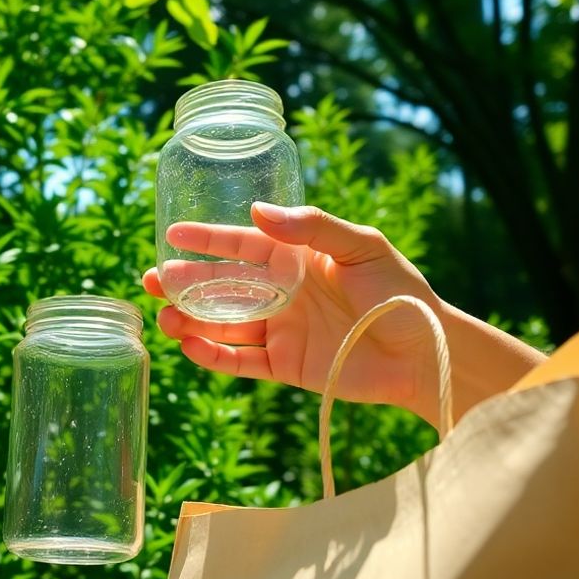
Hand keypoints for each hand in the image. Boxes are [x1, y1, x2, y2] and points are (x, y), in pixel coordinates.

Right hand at [144, 202, 445, 422]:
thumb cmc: (400, 291)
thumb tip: (258, 211)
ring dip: (190, 320)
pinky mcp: (284, 367)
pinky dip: (212, 356)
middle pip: (221, 286)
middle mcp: (281, 292)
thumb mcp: (363, 246)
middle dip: (185, 282)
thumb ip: (313, 227)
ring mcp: (280, 330)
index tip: (174, 234)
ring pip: (222, 324)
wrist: (426, 352)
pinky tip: (190, 346)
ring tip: (164, 316)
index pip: (242, 245)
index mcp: (295, 258)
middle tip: (153, 280)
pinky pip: (239, 362)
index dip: (208, 239)